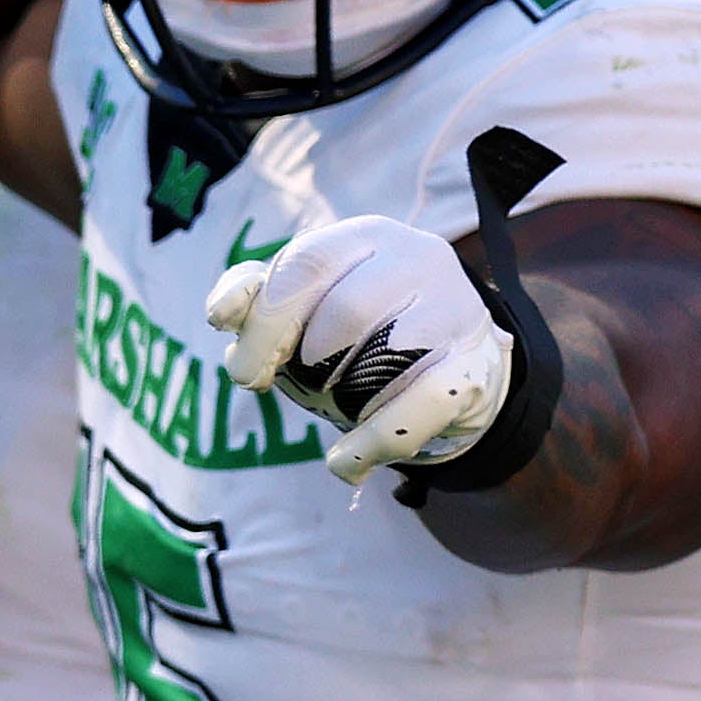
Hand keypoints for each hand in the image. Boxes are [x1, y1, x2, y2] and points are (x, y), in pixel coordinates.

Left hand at [211, 208, 523, 482]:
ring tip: (336, 416)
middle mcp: (417, 258)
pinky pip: (422, 405)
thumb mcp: (305, 307)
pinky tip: (345, 464)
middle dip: (308, 366)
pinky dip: (373, 443)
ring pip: (387, 355)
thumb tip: (223, 312)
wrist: (448, 367)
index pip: (307, 265)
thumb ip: (257, 300)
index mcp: (365, 236)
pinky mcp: (477, 364)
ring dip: (345, 401)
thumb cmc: (358, 335)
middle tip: (303, 393)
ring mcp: (456, 309)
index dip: (266, 324)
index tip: (247, 374)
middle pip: (347, 312)